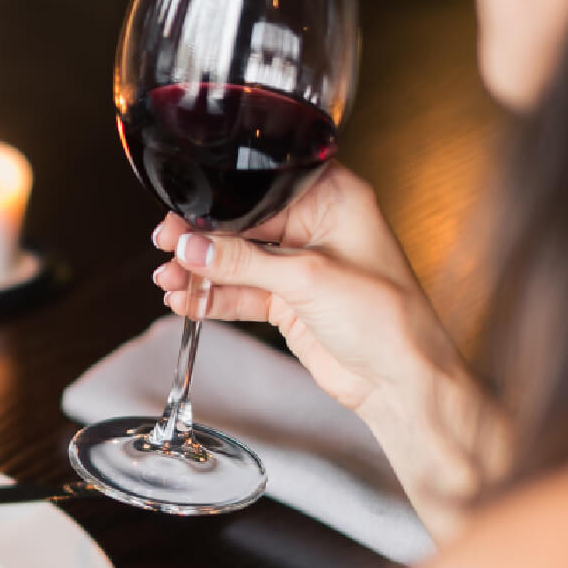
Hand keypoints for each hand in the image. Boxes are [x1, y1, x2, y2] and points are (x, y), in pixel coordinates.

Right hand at [150, 163, 450, 412]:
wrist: (399, 379)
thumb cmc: (387, 318)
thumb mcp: (308, 279)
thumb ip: (243, 262)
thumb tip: (193, 247)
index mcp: (334, 199)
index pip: (264, 188)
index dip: (221, 201)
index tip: (185, 216)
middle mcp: (316, 227)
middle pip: (243, 224)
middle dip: (202, 238)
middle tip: (167, 245)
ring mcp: (299, 266)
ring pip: (236, 261)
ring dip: (201, 272)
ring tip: (168, 280)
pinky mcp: (288, 301)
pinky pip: (240, 292)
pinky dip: (212, 298)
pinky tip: (185, 301)